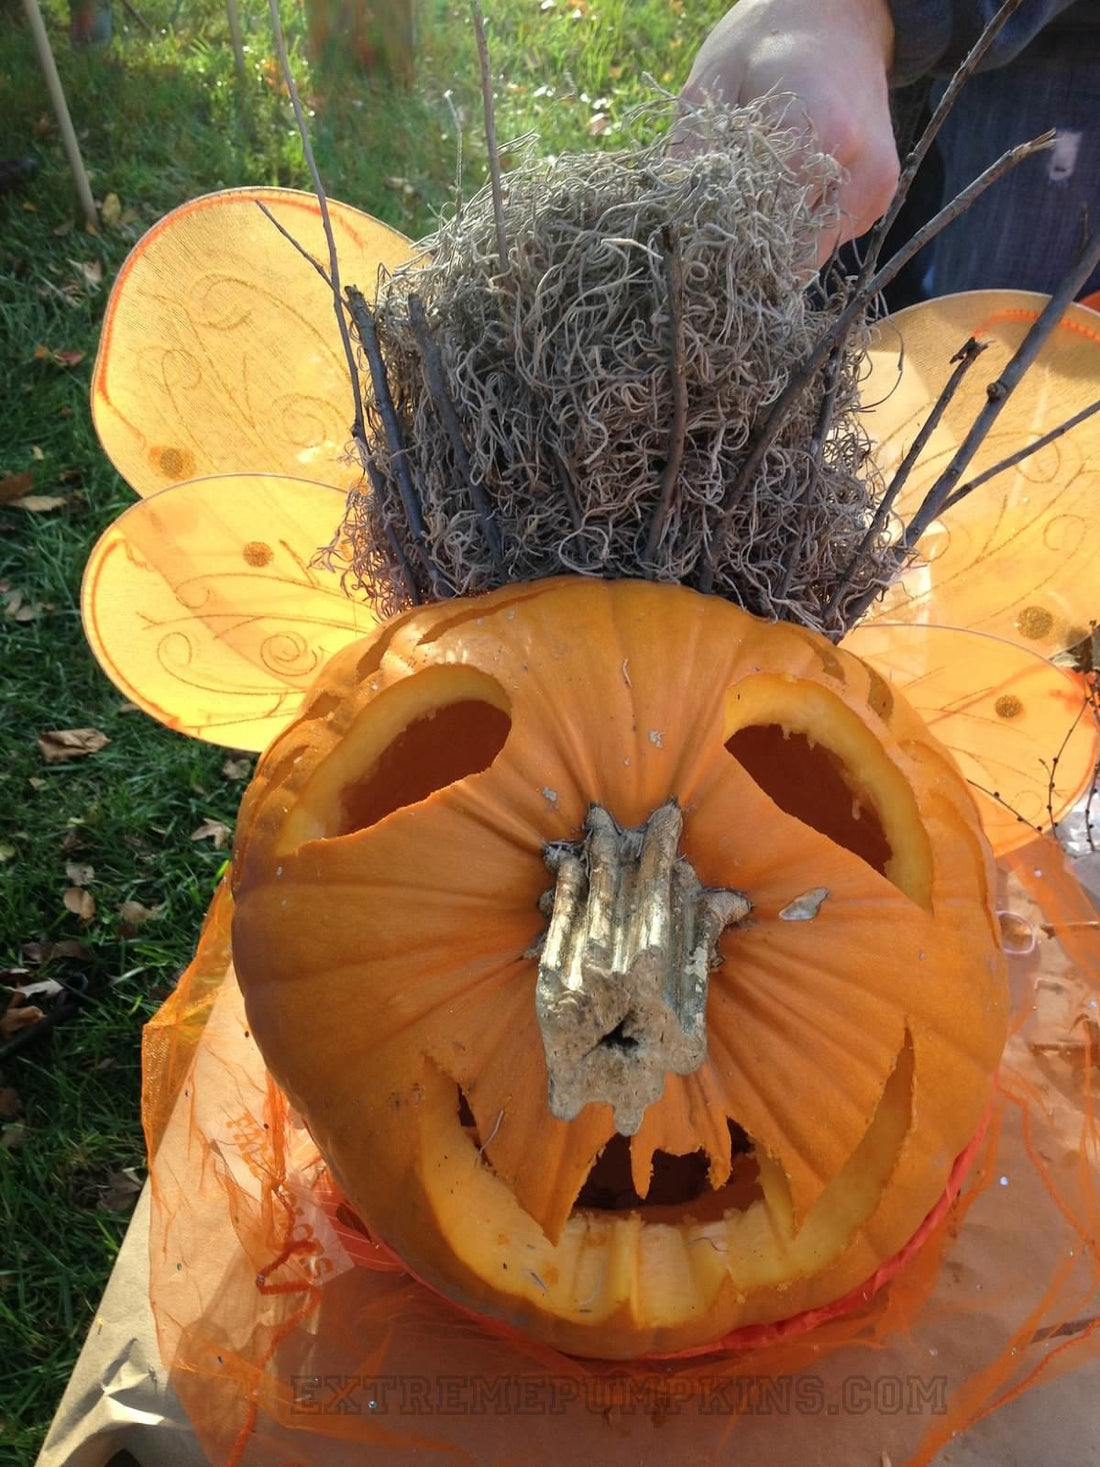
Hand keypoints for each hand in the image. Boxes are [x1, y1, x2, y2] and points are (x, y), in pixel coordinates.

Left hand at [674, 0, 900, 266]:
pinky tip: (785, 189)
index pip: (769, 223)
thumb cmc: (769, 40)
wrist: (841, 15)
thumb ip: (691, 147)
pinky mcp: (879, 196)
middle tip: (719, 223)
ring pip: (810, 251)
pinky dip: (801, 227)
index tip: (698, 233)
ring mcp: (876, 186)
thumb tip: (670, 217)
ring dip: (777, 240)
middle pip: (791, 248)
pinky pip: (829, 236)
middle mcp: (860, 166)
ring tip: (755, 196)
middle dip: (750, 247)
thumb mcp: (714, 77)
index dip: (727, 238)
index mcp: (821, 130)